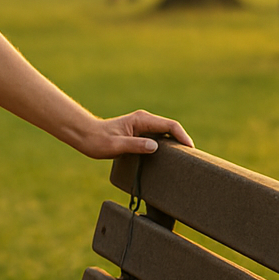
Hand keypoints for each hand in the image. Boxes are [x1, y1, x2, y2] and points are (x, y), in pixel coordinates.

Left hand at [78, 110, 192, 158]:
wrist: (86, 136)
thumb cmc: (98, 141)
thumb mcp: (116, 145)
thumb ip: (136, 145)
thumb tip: (155, 147)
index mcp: (141, 120)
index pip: (170, 126)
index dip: (182, 137)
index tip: (191, 150)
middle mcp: (144, 120)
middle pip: (171, 128)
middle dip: (182, 140)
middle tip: (193, 157)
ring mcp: (143, 126)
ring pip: (166, 133)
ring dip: (175, 144)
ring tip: (184, 159)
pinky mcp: (140, 133)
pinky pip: (158, 138)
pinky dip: (166, 146)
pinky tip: (169, 158)